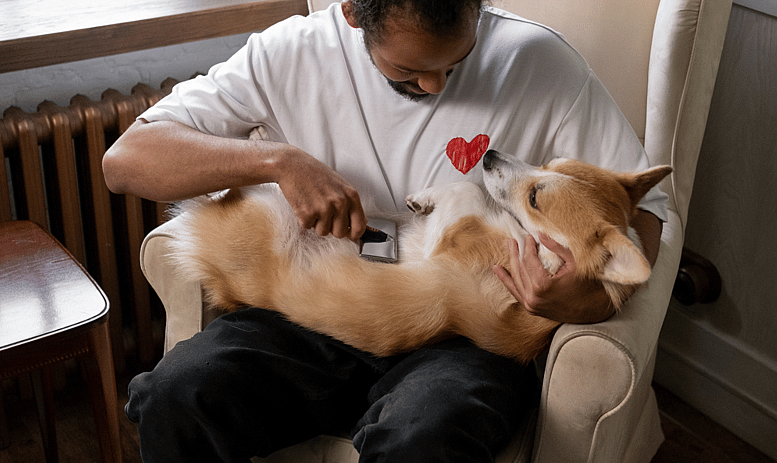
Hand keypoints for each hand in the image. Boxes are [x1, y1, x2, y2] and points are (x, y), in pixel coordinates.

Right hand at [275, 148, 366, 240]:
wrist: (291, 165)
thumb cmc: (314, 174)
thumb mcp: (340, 185)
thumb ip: (350, 204)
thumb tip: (361, 222)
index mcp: (351, 195)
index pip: (360, 226)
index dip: (354, 234)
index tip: (349, 235)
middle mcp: (340, 202)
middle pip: (340, 233)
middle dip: (330, 227)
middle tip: (322, 213)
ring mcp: (324, 208)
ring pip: (323, 232)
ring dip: (316, 223)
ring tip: (312, 205)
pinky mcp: (308, 213)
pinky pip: (308, 227)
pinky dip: (303, 219)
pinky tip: (303, 204)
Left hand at [493, 234, 613, 323]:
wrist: (593, 312)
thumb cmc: (587, 286)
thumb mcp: (575, 263)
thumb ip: (557, 248)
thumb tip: (540, 234)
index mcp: (542, 285)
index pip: (529, 260)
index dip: (528, 247)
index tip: (529, 236)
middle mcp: (533, 297)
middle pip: (520, 269)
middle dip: (516, 252)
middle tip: (513, 239)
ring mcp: (530, 305)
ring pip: (515, 279)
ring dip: (510, 262)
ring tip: (507, 248)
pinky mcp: (531, 309)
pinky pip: (515, 292)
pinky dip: (506, 280)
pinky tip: (498, 269)